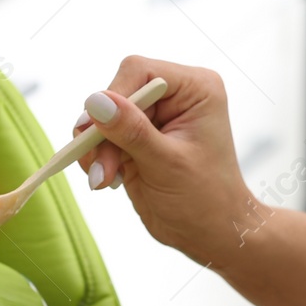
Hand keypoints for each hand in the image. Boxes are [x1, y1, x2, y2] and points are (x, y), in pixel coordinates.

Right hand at [73, 56, 253, 263]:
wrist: (211, 234)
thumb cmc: (205, 199)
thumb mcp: (167, 164)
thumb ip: (131, 131)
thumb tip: (96, 100)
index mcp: (195, 88)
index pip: (139, 71)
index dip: (112, 97)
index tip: (94, 130)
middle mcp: (174, 95)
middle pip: (117, 94)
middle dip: (102, 132)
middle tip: (99, 169)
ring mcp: (154, 116)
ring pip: (103, 117)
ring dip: (96, 149)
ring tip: (103, 179)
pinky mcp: (137, 137)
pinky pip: (102, 136)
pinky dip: (96, 157)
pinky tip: (107, 179)